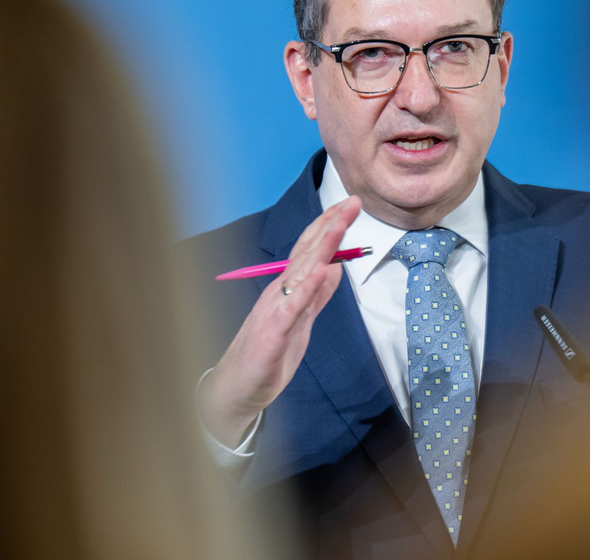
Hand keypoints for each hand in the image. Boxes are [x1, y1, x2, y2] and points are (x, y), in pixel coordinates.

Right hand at [199, 196, 360, 447]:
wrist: (237, 390)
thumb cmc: (269, 355)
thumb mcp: (301, 320)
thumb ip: (318, 294)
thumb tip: (336, 267)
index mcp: (288, 288)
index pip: (310, 249)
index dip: (330, 225)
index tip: (349, 204)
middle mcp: (280, 291)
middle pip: (307, 251)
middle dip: (330, 224)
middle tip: (352, 201)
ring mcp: (275, 309)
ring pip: (301, 271)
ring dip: (321, 246)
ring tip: (339, 224)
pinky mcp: (273, 332)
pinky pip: (293, 306)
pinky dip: (308, 287)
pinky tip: (322, 270)